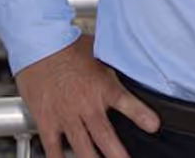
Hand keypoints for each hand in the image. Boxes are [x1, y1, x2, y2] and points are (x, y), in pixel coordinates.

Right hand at [15, 34, 159, 157]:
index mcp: (103, 86)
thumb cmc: (70, 46)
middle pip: (105, 136)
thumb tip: (132, 58)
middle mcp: (86, 105)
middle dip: (117, 153)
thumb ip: (115, 64)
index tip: (154, 126)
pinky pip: (53, 147)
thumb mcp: (102, 52)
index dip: (141, 116)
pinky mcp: (47, 121)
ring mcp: (66, 116)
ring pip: (82, 146)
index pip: (127, 104)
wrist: (40, 47)